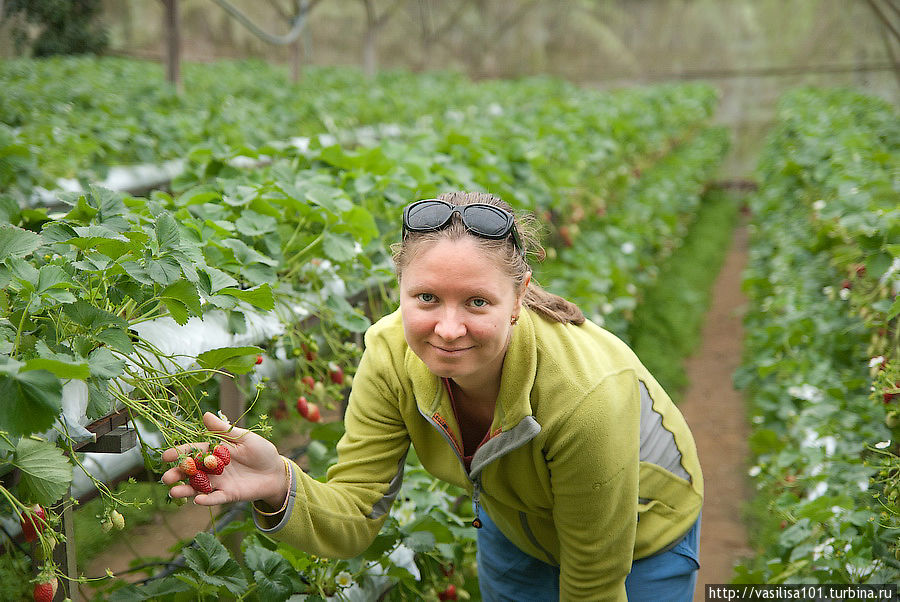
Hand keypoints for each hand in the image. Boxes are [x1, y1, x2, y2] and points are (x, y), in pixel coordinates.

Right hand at [161, 412, 287, 507]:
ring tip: (174, 492)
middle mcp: (212, 468)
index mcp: (214, 451)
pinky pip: (216, 498)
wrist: (276, 471)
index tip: (165, 456)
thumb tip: (205, 414)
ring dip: (186, 490)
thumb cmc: (260, 451)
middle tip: (166, 478)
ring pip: (198, 487)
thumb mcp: (243, 437)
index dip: (179, 453)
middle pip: (191, 472)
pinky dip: (207, 500)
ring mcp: (219, 482)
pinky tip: (198, 500)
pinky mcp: (229, 494)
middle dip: (177, 474)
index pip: (193, 451)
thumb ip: (223, 430)